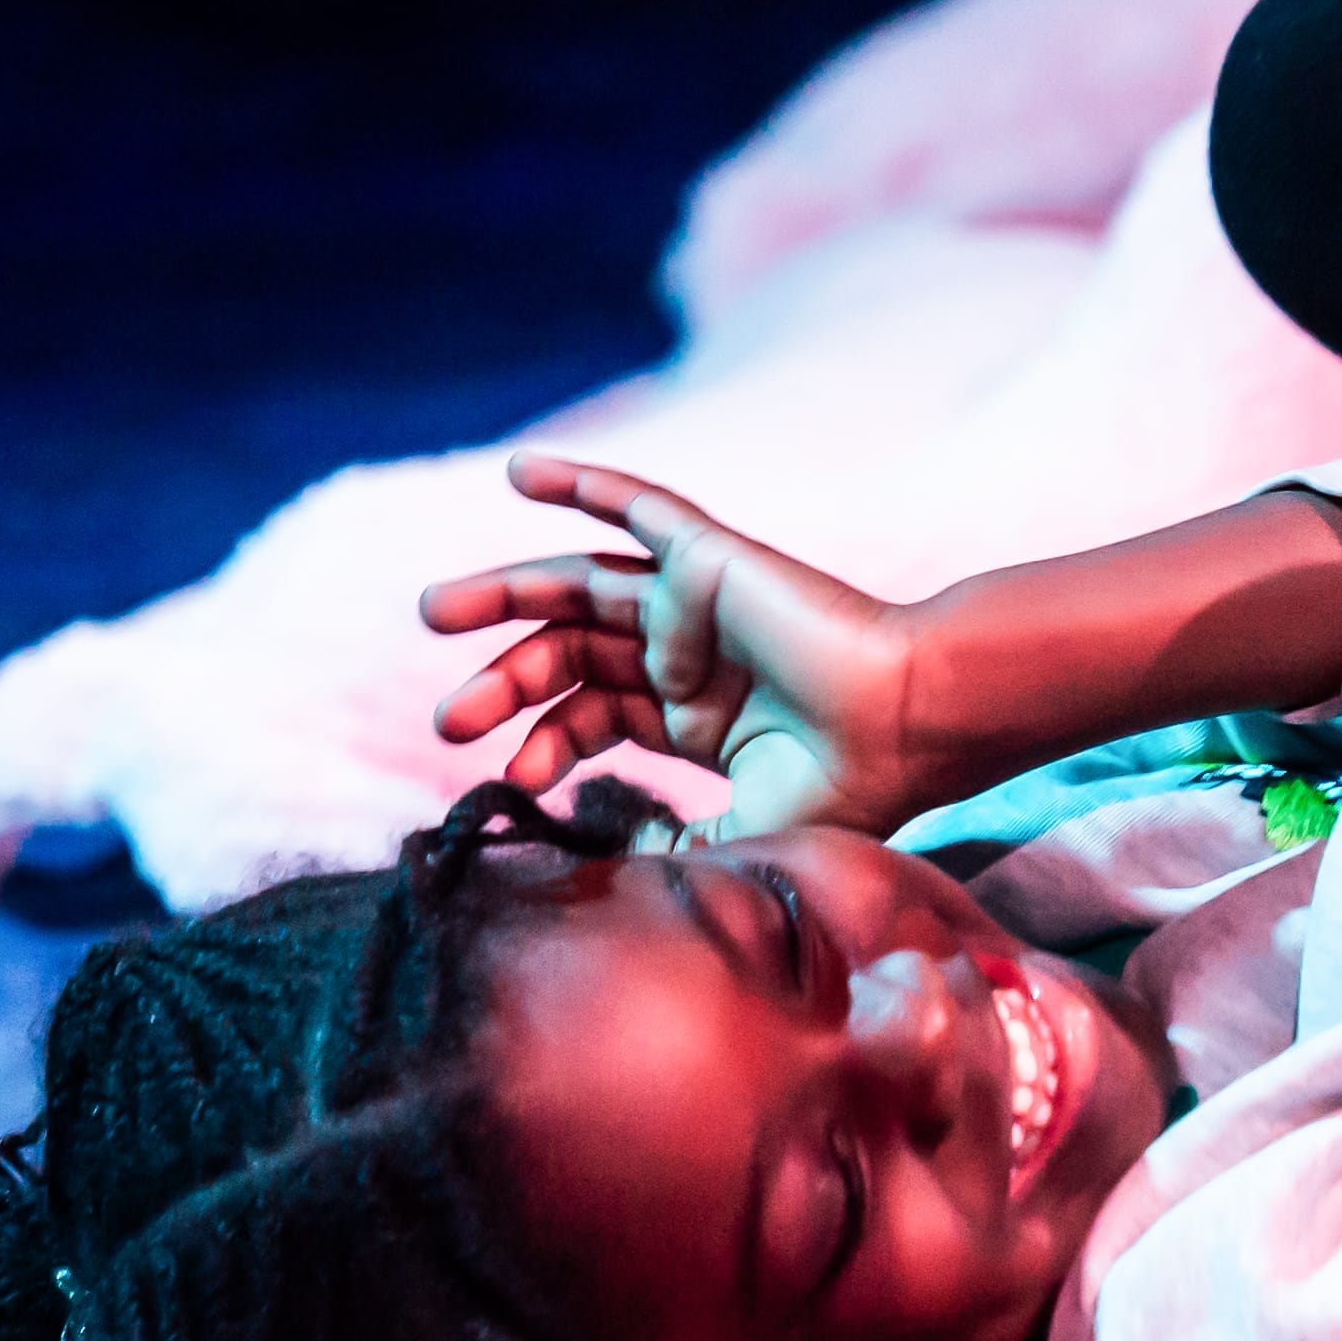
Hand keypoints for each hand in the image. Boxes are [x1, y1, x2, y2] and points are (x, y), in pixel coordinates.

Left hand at [422, 457, 932, 836]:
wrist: (910, 727)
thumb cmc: (850, 789)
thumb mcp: (743, 838)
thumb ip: (679, 853)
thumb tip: (621, 869)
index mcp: (695, 718)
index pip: (590, 717)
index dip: (540, 744)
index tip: (511, 780)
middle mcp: (688, 655)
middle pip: (566, 655)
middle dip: (500, 686)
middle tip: (447, 722)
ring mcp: (696, 604)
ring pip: (577, 584)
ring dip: (501, 591)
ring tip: (431, 613)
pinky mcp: (711, 558)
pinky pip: (640, 508)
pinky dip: (583, 483)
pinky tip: (520, 471)